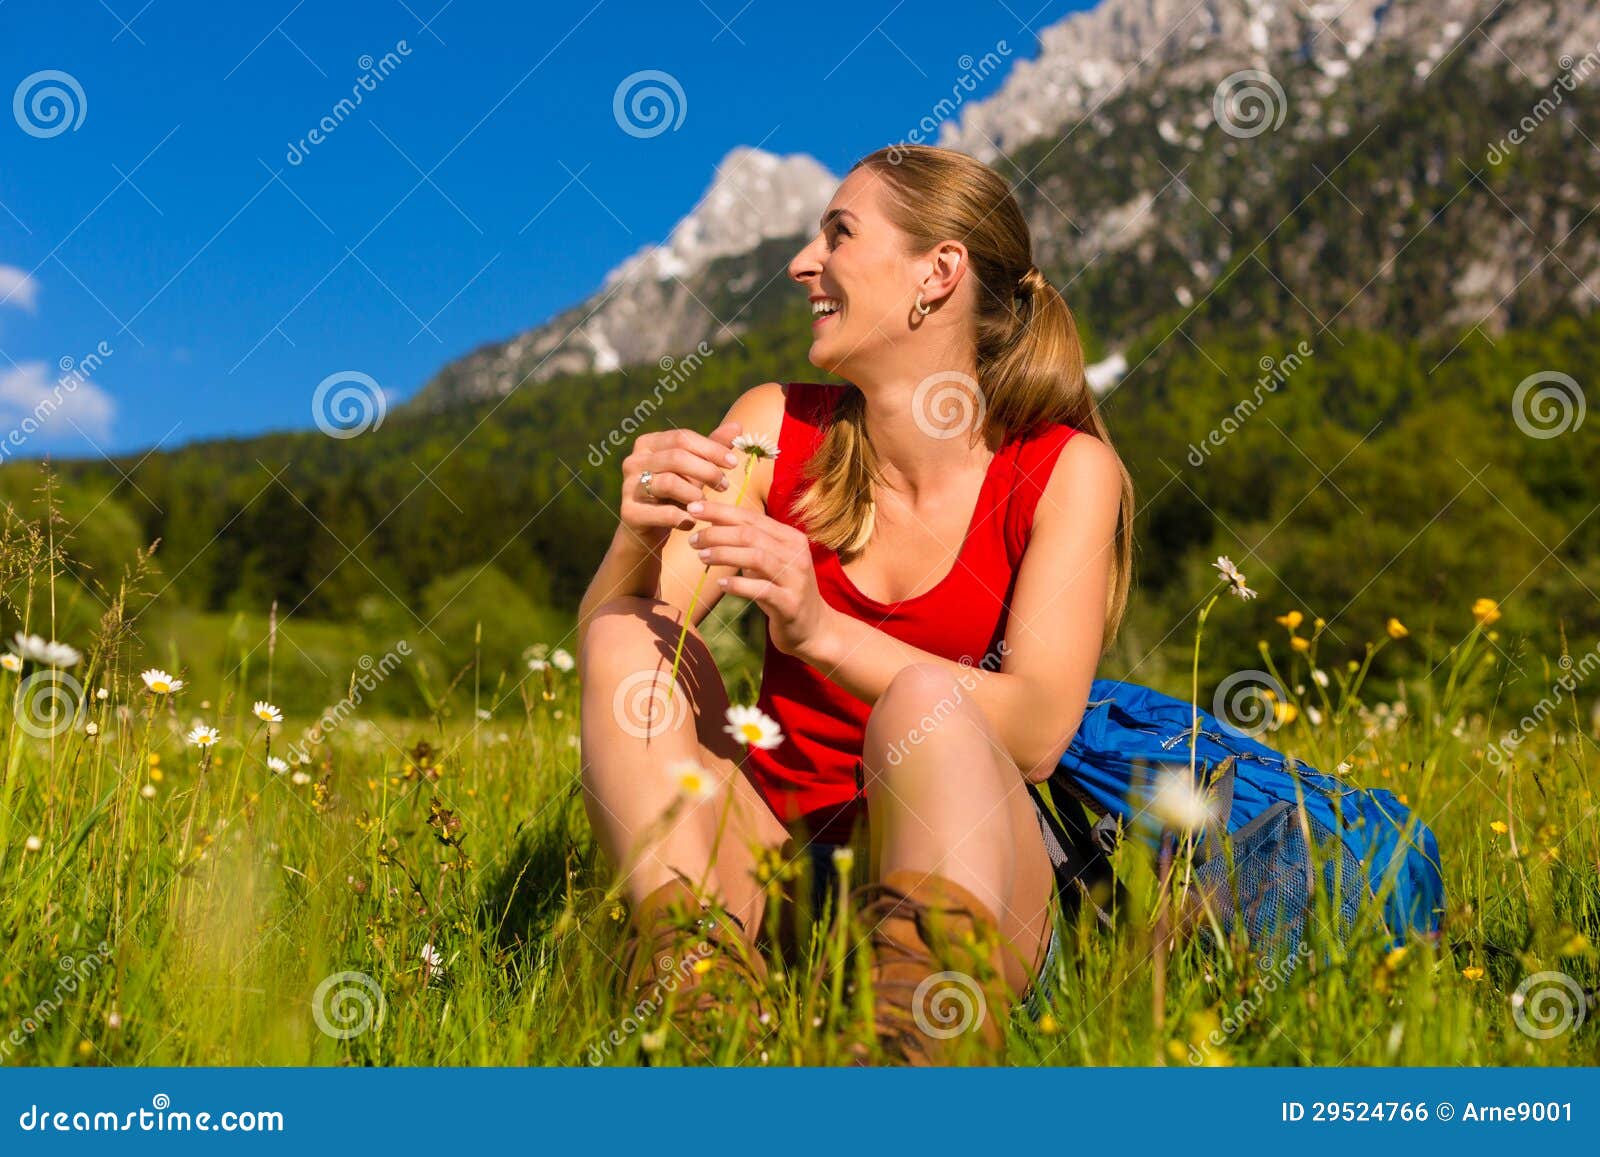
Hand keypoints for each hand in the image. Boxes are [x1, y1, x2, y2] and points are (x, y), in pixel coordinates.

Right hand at [619, 421, 740, 540]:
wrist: (647, 531)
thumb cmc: (674, 495)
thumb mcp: (693, 471)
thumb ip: (712, 449)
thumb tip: (738, 427)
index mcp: (647, 444)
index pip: (682, 438)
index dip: (711, 449)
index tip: (733, 463)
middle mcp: (634, 461)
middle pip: (676, 457)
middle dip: (706, 471)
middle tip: (724, 485)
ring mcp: (628, 486)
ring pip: (669, 483)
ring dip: (695, 495)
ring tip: (705, 503)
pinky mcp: (629, 513)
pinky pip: (664, 513)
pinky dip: (684, 518)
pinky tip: (692, 522)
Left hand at [686, 497, 834, 661]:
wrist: (814, 629)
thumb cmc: (783, 591)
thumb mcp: (770, 563)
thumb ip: (749, 545)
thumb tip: (713, 525)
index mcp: (790, 538)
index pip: (751, 517)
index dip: (721, 511)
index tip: (693, 508)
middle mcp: (795, 554)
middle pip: (751, 535)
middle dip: (717, 533)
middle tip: (693, 540)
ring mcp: (795, 579)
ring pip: (756, 558)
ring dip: (724, 554)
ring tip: (701, 557)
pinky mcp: (790, 604)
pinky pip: (761, 590)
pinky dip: (739, 585)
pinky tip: (721, 585)